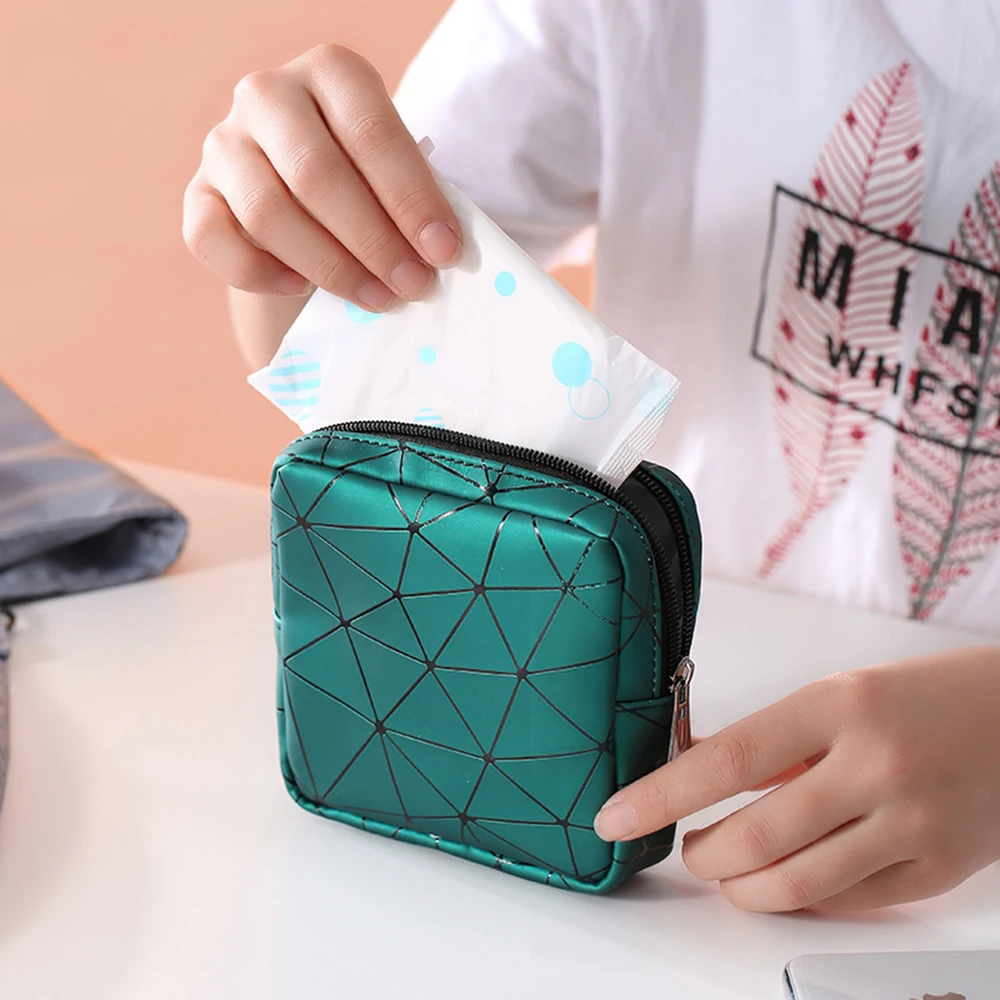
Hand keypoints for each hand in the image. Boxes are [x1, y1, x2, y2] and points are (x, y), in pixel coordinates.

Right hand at [183, 44, 461, 309]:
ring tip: (376, 298)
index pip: (372, 131)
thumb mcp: (395, 175)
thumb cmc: (368, 185)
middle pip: (316, 173)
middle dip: (374, 240)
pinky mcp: (198, 194)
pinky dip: (259, 273)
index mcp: (332, 74)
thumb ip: (414, 200)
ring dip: (329, 266)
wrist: (306, 204)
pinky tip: (301, 289)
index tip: (443, 253)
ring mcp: (224, 143)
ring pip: (267, 211)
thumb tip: (442, 253)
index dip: (411, 198)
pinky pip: (211, 239)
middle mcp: (269, 95)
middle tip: (413, 285)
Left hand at [595, 647, 999, 911]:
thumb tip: (690, 763)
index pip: (729, 759)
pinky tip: (784, 879)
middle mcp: (876, 765)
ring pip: (795, 885)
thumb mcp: (838, 695)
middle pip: (755, 836)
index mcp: (839, 706)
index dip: (661, 795)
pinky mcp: (938, 871)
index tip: (615, 815)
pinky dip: (798, 899)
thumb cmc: (921, 698)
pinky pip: (846, 904)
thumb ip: (769, 739)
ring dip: (740, 887)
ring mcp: (912, 824)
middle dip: (701, 854)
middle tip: (687, 847)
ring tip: (727, 869)